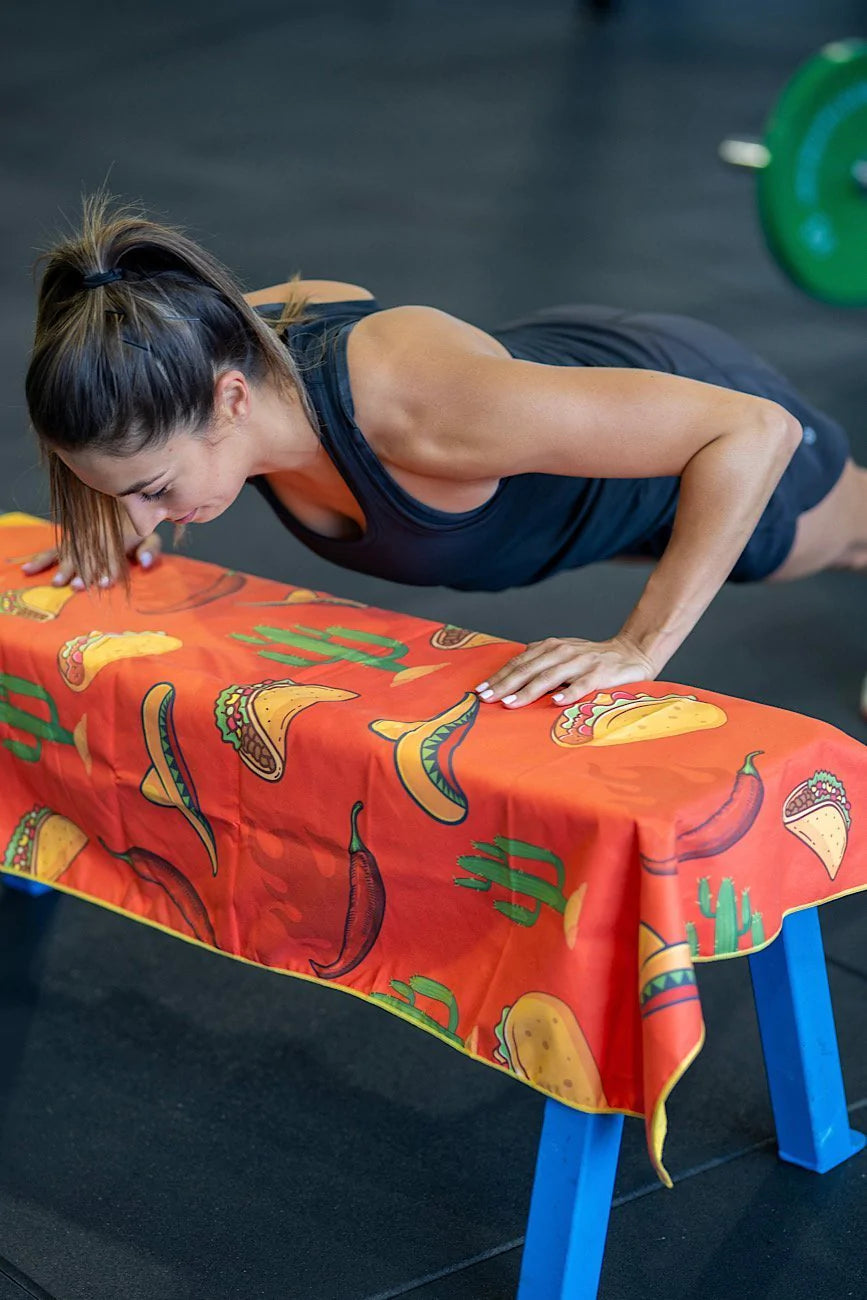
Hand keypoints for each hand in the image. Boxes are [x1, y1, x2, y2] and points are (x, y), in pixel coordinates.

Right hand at [20, 520, 162, 589]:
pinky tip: (28, 569)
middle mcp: (96, 535)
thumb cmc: (139, 528)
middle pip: (89, 556)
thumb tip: (144, 562)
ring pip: (70, 553)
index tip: (107, 582)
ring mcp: (79, 537)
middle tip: (78, 586)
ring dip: (64, 568)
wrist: (121, 501)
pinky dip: (41, 560)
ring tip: (59, 583)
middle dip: (84, 572)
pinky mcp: (67, 539)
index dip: (111, 568)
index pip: (114, 554)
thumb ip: (150, 549)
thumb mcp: (150, 535)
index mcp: (118, 535)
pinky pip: (53, 549)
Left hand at [473, 635, 659, 708]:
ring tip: (510, 703)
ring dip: (528, 690)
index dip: (499, 676)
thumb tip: (512, 666)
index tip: (480, 690)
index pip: (519, 662)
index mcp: (551, 647)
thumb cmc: (592, 658)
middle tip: (486, 698)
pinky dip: (569, 693)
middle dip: (505, 684)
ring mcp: (582, 663)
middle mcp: (563, 652)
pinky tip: (556, 702)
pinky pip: (583, 685)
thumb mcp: (563, 653)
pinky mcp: (601, 674)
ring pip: (550, 677)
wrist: (632, 652)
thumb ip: (540, 658)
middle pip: (528, 669)